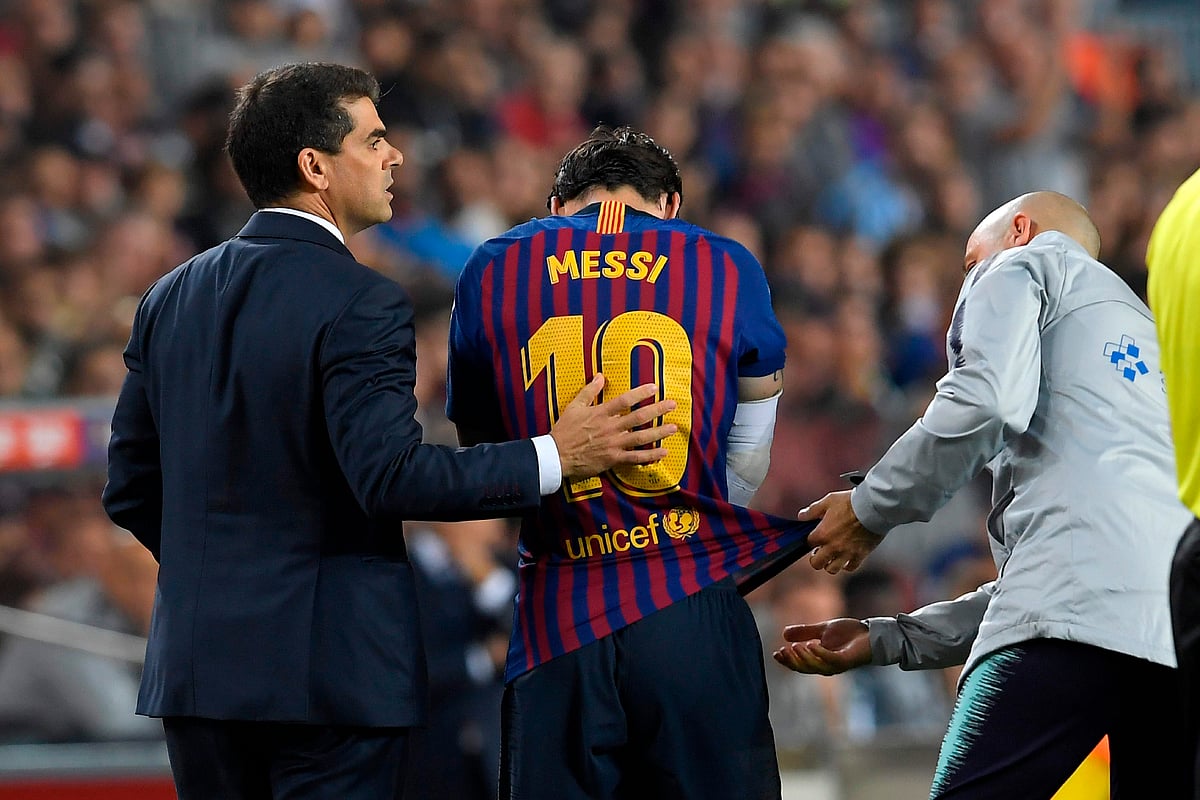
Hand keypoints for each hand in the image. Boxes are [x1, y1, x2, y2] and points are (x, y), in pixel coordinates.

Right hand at [551, 374, 677, 481]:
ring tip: (673, 428)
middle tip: (672, 404)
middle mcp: (610, 427)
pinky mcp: (613, 459)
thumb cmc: (564, 431)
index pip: (625, 400)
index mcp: (601, 413)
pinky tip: (663, 452)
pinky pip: (635, 457)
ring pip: (641, 437)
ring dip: (659, 432)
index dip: (641, 393)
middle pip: (639, 417)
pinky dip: (650, 455)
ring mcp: (613, 444)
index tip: (654, 388)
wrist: (556, 455)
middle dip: (657, 410)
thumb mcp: (574, 406)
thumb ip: (589, 391)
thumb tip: (600, 376)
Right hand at [772, 618, 871, 674]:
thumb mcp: (823, 630)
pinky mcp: (846, 660)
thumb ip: (805, 632)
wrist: (870, 632)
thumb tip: (784, 634)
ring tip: (793, 647)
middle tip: (782, 650)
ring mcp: (836, 664)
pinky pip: (829, 659)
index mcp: (820, 660)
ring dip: (803, 657)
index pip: (800, 664)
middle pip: (805, 668)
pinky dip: (819, 653)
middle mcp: (827, 666)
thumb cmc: (850, 634)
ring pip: (815, 666)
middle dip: (792, 661)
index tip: (775, 653)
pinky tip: (810, 644)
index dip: (786, 661)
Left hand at [799, 490, 882, 574]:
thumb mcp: (828, 501)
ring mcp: (846, 553)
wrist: (874, 508)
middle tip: (820, 552)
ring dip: (830, 564)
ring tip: (833, 556)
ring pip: (832, 569)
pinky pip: (850, 567)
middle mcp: (832, 547)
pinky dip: (847, 565)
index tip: (815, 537)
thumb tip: (801, 516)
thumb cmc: (850, 502)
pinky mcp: (860, 555)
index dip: (811, 540)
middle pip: (816, 563)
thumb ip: (813, 510)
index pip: (808, 543)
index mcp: (822, 534)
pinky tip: (847, 558)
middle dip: (816, 559)